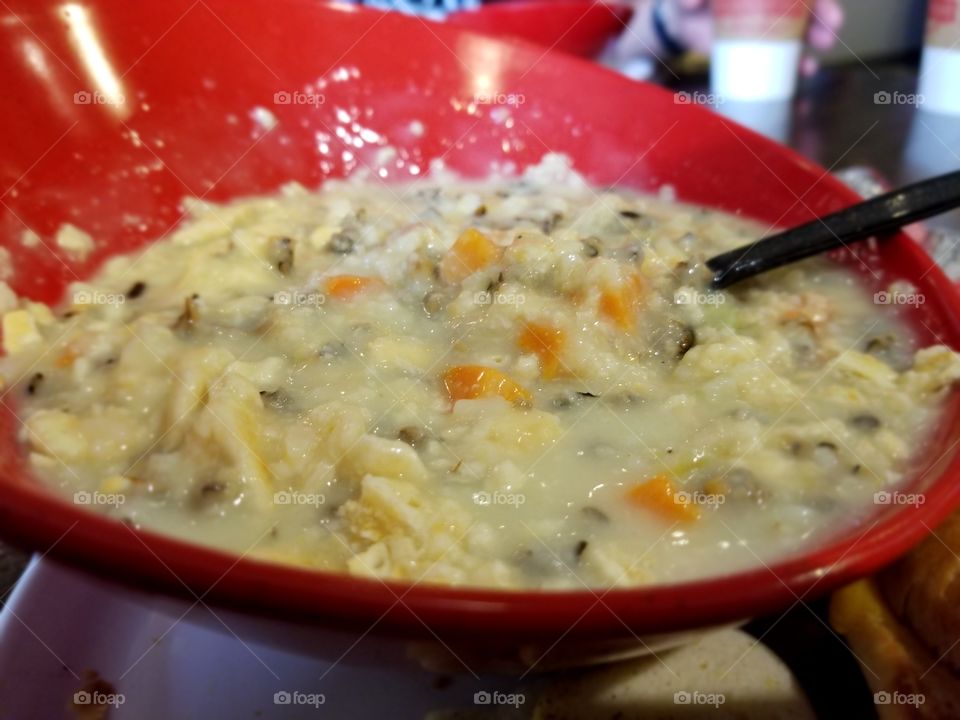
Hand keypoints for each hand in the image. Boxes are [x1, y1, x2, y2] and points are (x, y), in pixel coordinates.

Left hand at [609, 0, 844, 75]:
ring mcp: (768, 23)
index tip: (818, 4)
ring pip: (802, 27)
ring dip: (817, 37)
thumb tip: (693, 3)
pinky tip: (805, 70)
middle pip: (805, 5)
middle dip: (823, 14)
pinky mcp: (761, 46)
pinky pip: (785, 53)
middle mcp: (771, 1)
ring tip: (822, 49)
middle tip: (831, 27)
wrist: (681, 22)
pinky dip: (797, 62)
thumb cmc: (690, 0)